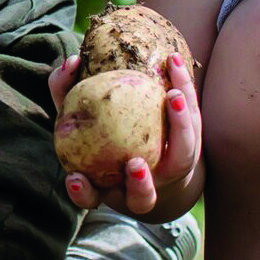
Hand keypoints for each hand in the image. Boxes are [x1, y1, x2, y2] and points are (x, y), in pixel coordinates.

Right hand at [53, 50, 203, 217]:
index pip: (91, 198)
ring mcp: (173, 170)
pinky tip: (172, 61)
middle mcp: (142, 188)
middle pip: (143, 198)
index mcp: (108, 187)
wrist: (143, 145)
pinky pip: (193, 121)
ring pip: (183, 160)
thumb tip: (71, 61)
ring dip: (180, 128)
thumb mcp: (80, 114)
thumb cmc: (101, 131)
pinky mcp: (191, 145)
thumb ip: (66, 94)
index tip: (74, 178)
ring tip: (173, 96)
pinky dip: (185, 90)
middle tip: (135, 164)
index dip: (82, 193)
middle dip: (140, 186)